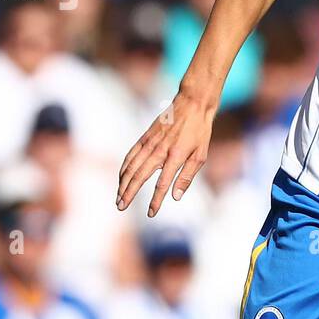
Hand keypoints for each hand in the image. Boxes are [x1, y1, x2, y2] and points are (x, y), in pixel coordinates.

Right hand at [116, 91, 215, 216]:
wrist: (191, 104)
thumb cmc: (199, 131)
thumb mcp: (200, 155)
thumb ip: (187, 176)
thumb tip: (176, 197)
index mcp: (175, 156)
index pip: (162, 184)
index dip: (156, 200)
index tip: (150, 213)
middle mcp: (159, 150)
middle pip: (139, 176)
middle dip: (129, 193)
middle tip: (121, 207)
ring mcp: (149, 143)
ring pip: (131, 166)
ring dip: (122, 183)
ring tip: (118, 197)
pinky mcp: (145, 137)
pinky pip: (130, 154)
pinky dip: (124, 167)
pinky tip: (121, 177)